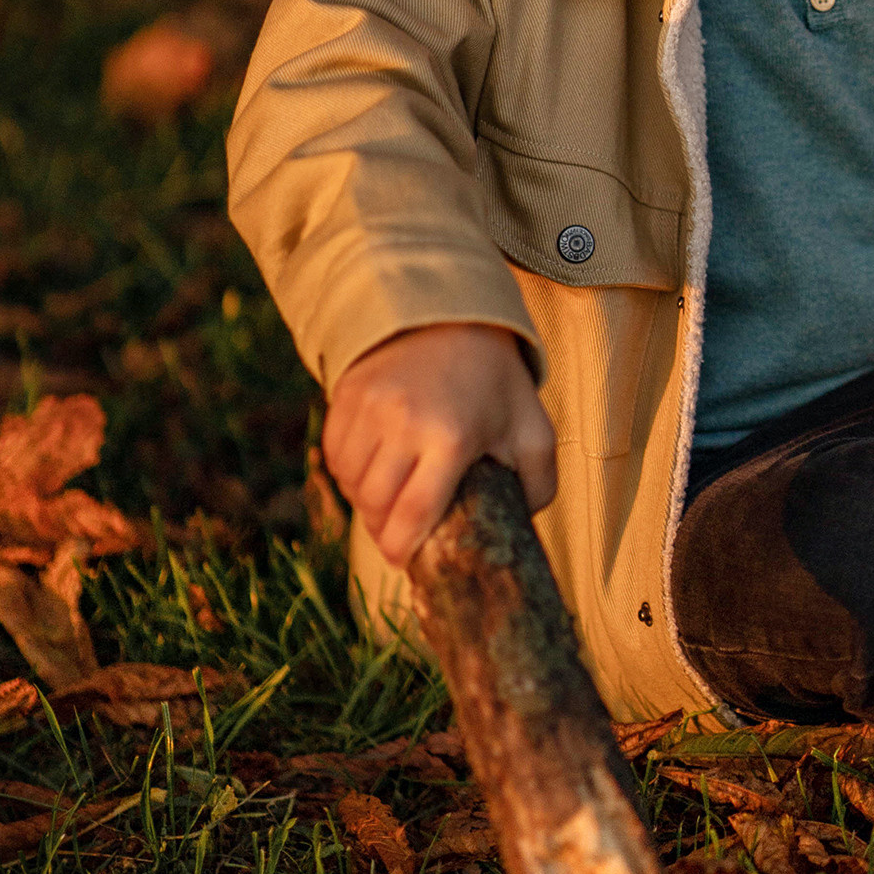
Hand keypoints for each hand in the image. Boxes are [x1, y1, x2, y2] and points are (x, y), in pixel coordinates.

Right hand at [322, 322, 556, 569]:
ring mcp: (370, 407)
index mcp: (452, 437)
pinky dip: (347, 473)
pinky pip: (334, 454)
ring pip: (350, 483)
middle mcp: (404, 422)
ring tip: (387, 503)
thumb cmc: (495, 379)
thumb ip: (539, 482)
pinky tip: (372, 472)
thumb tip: (522, 525)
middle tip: (397, 535)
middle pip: (375, 505)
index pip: (413, 515)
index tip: (405, 561)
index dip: (402, 550)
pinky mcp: (347, 394)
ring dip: (364, 502)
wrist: (453, 312)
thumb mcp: (532, 427)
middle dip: (383, 531)